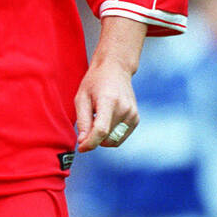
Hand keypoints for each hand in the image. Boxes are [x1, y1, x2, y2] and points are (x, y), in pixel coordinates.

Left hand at [75, 16, 143, 151]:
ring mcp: (132, 114)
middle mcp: (124, 108)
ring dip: (102, 137)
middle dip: (94, 138)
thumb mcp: (81, 98)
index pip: (101, 130)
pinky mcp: (135, 119)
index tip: (81, 148)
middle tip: (88, 124)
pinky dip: (110, 135)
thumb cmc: (95, 82)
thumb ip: (83, 122)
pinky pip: (120, 137)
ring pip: (113, 140)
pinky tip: (107, 120)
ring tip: (98, 119)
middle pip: (106, 137)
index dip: (90, 143)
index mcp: (109, 101)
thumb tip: (83, 143)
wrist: (115, 69)